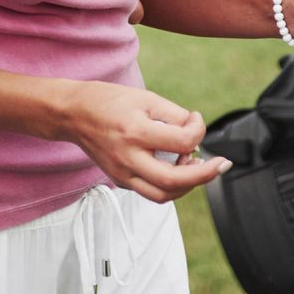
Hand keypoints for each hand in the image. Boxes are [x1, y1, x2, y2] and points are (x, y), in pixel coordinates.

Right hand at [55, 81, 227, 202]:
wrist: (73, 113)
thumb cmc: (108, 102)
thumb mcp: (145, 98)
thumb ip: (174, 116)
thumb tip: (196, 130)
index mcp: (135, 132)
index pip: (181, 142)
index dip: (198, 130)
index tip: (196, 120)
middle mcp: (128, 158)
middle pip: (175, 181)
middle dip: (204, 174)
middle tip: (220, 164)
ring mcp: (122, 174)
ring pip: (164, 195)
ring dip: (188, 186)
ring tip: (196, 168)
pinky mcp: (120, 181)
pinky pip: (151, 192)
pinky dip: (170, 186)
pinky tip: (176, 169)